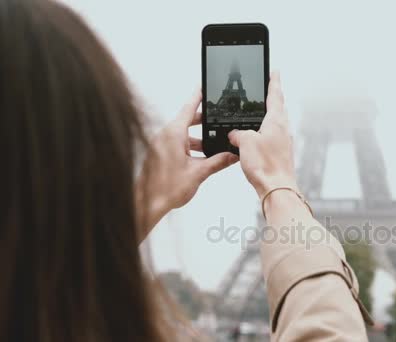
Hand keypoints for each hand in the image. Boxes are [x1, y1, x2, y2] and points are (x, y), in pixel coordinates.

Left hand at [136, 90, 237, 234]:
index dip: (198, 97)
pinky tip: (200, 159)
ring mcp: (160, 145)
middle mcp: (165, 136)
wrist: (147, 204)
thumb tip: (232, 155)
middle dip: (204, 122)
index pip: (188, 108)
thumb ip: (218, 161)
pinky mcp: (158, 154)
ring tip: (213, 148)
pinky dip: (189, 147)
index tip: (204, 87)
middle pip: (187, 121)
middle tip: (218, 121)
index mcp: (174, 134)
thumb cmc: (166, 189)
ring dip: (198, 139)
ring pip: (182, 135)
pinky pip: (176, 144)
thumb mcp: (198, 173)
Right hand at [228, 72, 296, 197]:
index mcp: (276, 121)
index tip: (274, 71)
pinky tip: (257, 138)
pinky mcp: (281, 154)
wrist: (277, 189)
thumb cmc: (265, 166)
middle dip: (272, 97)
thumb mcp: (245, 142)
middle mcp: (283, 129)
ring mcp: (283, 142)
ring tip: (259, 112)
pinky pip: (272, 137)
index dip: (273, 81)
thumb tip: (234, 135)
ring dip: (268, 115)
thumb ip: (238, 133)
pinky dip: (264, 132)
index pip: (275, 94)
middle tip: (268, 88)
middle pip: (278, 107)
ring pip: (275, 123)